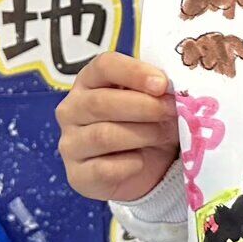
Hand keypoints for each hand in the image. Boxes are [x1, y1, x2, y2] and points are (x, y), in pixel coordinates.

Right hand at [58, 52, 180, 202]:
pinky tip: (142, 161)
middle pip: (100, 102)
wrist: (144, 169)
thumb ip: (157, 90)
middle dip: (143, 107)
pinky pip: (104, 169)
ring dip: (142, 134)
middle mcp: (72, 110)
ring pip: (103, 135)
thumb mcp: (154, 101)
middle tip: (171, 111)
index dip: (134, 72)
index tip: (162, 84)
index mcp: (89, 81)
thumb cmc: (147, 124)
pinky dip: (130, 165)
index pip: (104, 66)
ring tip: (165, 135)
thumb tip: (172, 88)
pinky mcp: (78, 175)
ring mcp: (70, 144)